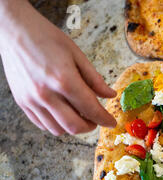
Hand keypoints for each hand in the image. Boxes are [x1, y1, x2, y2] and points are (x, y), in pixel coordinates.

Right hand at [0, 0, 115, 135]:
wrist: (13, 29)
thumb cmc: (45, 37)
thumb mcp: (76, 54)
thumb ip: (94, 79)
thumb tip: (110, 95)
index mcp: (64, 80)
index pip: (91, 109)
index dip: (104, 119)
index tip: (111, 122)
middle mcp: (46, 94)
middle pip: (75, 126)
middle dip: (90, 126)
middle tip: (96, 119)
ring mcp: (32, 100)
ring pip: (58, 129)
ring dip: (73, 127)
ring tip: (79, 114)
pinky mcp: (22, 102)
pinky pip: (42, 124)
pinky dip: (56, 124)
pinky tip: (63, 113)